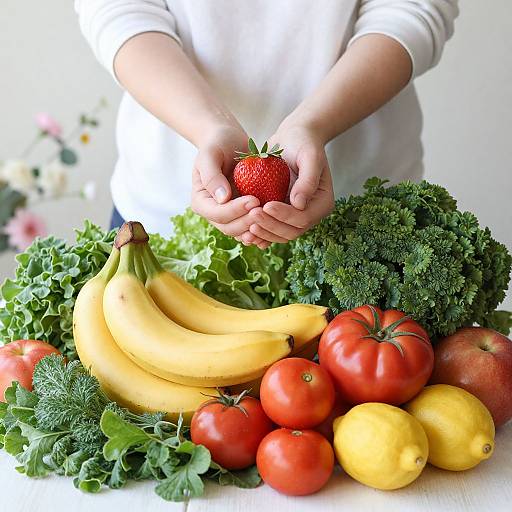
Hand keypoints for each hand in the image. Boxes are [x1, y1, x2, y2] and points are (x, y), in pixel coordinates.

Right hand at [190, 125, 266, 243]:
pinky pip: (252, 228)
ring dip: (257, 228)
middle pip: (230, 227)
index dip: (235, 210)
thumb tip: (223, 199)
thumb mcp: (210, 154)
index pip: (217, 214)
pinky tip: (276, 221)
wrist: (229, 142)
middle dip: (248, 221)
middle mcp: (213, 213)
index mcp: (201, 202)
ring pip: (242, 232)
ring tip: (272, 217)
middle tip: (266, 210)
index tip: (254, 199)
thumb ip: (212, 176)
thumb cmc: (217, 144)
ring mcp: (229, 217)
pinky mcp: (243, 215)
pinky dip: (263, 228)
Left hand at [240, 123, 334, 247]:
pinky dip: (259, 231)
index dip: (284, 216)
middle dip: (271, 226)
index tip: (266, 205)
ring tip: (246, 223)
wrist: (292, 138)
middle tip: (251, 215)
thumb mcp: (310, 156)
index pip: (303, 219)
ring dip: (263, 232)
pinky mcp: (281, 215)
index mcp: (322, 203)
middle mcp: (310, 214)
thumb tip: (299, 204)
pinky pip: (270, 229)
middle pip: (291, 232)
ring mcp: (295, 216)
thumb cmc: (303, 142)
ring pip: (279, 235)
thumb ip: (308, 179)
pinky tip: (244, 227)